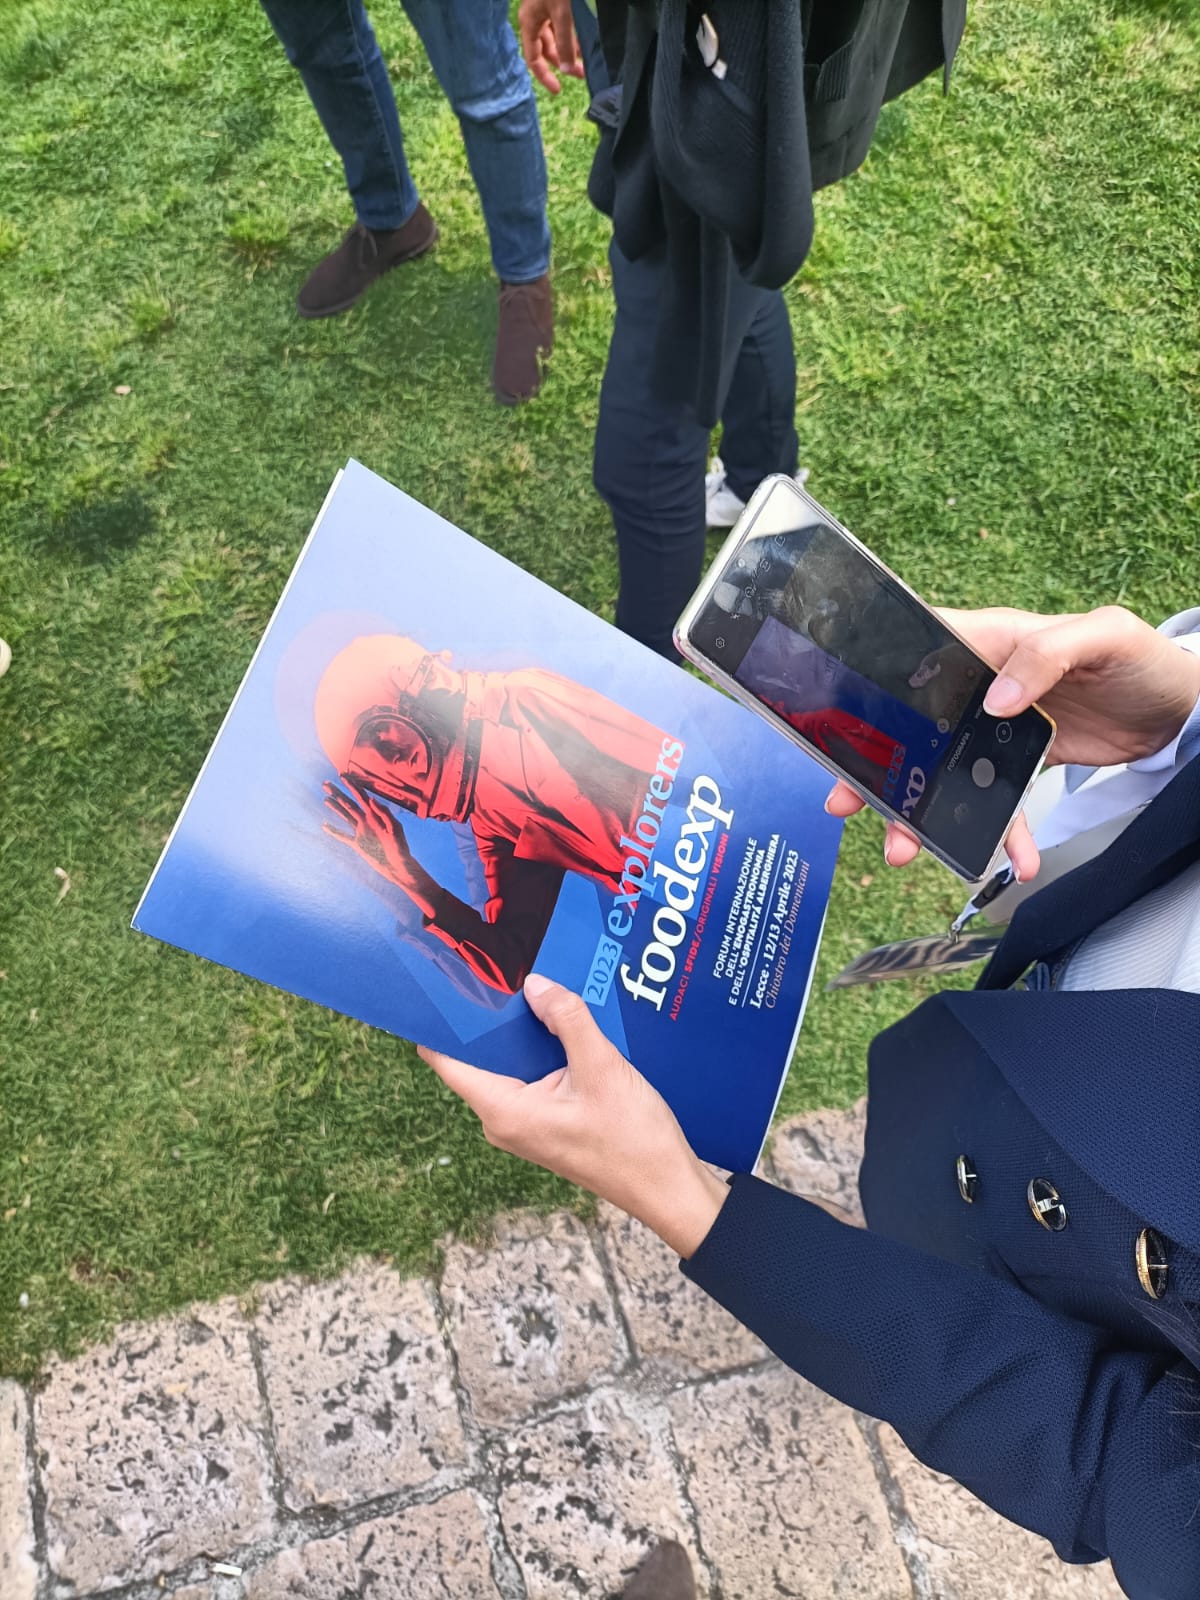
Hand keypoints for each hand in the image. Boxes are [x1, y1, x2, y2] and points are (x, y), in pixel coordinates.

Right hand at [323, 776, 420, 889]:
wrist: (399, 867)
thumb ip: (384, 813)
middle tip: (325, 784)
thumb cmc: (400, 847)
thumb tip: (371, 799)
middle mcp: (367, 821)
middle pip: (349, 803)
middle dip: (338, 793)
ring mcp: (362, 832)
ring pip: (345, 816)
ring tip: (325, 798)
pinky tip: (325, 826)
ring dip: (335, 807)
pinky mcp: (358, 844)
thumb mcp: (395, 829)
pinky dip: (333, 831)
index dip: (351, 785)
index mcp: (376, 815)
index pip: (361, 796)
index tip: (342, 775)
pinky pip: (343, 836)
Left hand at [419, 975, 728, 1258]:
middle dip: (490, 1015)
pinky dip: (543, 1046)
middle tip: (500, 966)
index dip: (442, 1021)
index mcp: (504, 1110)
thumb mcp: (602, 1069)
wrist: (666, 1187)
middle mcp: (504, 1118)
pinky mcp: (545, 1119)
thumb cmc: (633, 1140)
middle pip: (477, 1056)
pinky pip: (531, 1072)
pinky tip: (562, 1019)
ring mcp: (525, 1120)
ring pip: (509, 1062)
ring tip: (536, 984)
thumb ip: (567, 1020)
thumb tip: (535, 984)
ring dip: (523, 1029)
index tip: (447, 980)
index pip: (446, 1060)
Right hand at [519, 0, 583, 92]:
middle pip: (547, 50)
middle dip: (564, 63)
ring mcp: (546, 10)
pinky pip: (564, 26)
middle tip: (581, 74)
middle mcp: (536, 19)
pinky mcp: (557, 3)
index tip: (557, 90)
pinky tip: (585, 42)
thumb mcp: (561, 13)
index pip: (533, 59)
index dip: (544, 76)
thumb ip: (565, 42)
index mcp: (529, 23)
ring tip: (586, 60)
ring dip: (571, 51)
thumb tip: (567, 69)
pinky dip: (574, 37)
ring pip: (558, 38)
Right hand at [826, 604, 1199, 880]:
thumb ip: (1047, 655)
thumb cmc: (1142, 655)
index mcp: (988, 641)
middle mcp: (982, 684)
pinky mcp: (1021, 761)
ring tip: (908, 850)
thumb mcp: (1102, 635)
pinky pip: (999, 801)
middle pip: (914, 726)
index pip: (917, 655)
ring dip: (925, 814)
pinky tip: (1012, 859)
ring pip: (945, 771)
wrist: (1181, 706)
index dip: (874, 688)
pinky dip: (1002, 834)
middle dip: (878, 769)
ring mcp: (997, 727)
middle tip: (850, 804)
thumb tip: (997, 699)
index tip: (845, 724)